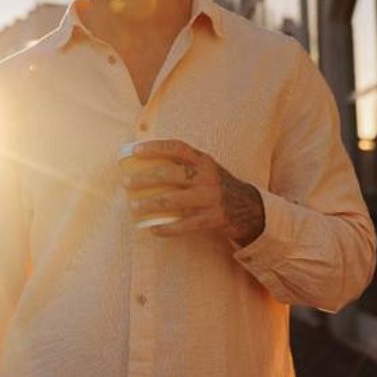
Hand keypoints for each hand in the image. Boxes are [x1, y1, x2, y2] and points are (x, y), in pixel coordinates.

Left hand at [123, 139, 265, 245]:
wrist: (249, 209)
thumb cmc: (217, 186)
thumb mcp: (206, 169)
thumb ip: (185, 165)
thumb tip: (146, 163)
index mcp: (204, 161)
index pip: (177, 148)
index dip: (155, 148)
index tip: (135, 151)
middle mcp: (207, 177)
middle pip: (171, 174)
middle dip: (145, 178)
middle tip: (126, 182)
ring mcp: (210, 199)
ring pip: (174, 200)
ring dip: (150, 204)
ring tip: (134, 206)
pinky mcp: (212, 219)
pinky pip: (184, 225)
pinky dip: (167, 228)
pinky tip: (153, 228)